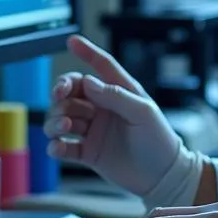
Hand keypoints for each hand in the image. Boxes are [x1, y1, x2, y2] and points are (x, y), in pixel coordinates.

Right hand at [44, 35, 183, 197]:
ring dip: (56, 120)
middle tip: (60, 96)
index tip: (72, 40)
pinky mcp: (88, 153)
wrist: (162, 176)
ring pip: (63, 117)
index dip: (87, 52)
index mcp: (119, 93)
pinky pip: (64, 146)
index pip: (101, 67)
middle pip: (73, 92)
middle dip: (61, 91)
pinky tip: (57, 148)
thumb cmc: (159, 139)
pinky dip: (55, 146)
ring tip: (64, 128)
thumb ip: (116, 96)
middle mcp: (103, 108)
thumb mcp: (143, 113)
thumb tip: (89, 82)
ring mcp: (94, 130)